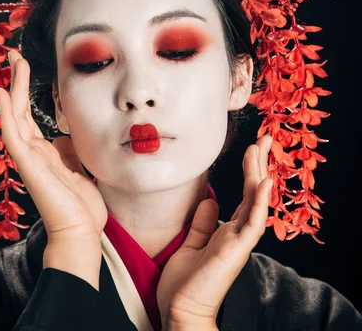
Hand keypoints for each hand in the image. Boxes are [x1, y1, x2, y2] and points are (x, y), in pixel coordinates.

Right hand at [0, 50, 107, 244]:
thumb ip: (69, 150)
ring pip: (15, 116)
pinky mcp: (27, 164)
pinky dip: (6, 114)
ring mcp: (28, 157)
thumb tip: (64, 135)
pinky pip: (13, 134)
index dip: (26, 91)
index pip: (30, 115)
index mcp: (44, 152)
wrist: (81, 231)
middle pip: (20, 109)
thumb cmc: (82, 206)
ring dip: (13, 87)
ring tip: (13, 62)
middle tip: (15, 55)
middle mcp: (33, 151)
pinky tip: (2, 94)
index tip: (26, 68)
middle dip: (17, 80)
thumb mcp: (79, 168)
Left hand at [156, 135, 273, 329]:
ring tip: (261, 148)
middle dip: (259, 164)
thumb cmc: (185, 281)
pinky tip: (265, 183)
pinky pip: (252, 222)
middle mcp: (237, 233)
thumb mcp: (192, 243)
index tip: (253, 148)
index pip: (244, 195)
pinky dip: (260, 202)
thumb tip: (210, 199)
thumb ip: (202, 223)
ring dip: (260, 174)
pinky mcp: (236, 250)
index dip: (250, 171)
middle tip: (264, 138)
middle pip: (253, 193)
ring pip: (255, 202)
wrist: (182, 309)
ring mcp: (239, 241)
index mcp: (227, 231)